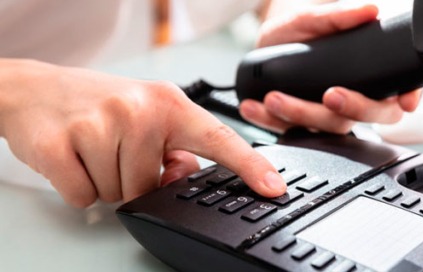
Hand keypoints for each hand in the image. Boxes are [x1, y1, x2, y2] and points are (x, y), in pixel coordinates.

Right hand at [0, 59, 285, 207]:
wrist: (34, 89)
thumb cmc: (97, 102)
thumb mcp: (147, 114)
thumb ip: (176, 144)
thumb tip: (185, 173)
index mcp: (169, 104)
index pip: (220, 139)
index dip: (251, 166)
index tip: (274, 187)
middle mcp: (139, 110)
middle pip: (152, 186)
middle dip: (132, 178)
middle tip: (113, 147)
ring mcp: (100, 125)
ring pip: (118, 194)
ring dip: (104, 181)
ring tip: (93, 148)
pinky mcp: (63, 145)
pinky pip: (83, 197)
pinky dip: (77, 187)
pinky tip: (73, 157)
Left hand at [239, 3, 422, 133]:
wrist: (273, 37)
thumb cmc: (304, 28)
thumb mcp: (318, 16)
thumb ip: (341, 14)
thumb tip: (369, 10)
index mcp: (372, 75)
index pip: (401, 91)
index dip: (409, 97)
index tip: (404, 101)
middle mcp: (355, 97)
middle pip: (370, 116)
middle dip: (352, 109)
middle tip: (331, 95)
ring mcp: (329, 113)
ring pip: (328, 126)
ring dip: (301, 115)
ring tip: (274, 98)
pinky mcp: (302, 122)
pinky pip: (291, 130)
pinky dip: (269, 121)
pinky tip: (253, 108)